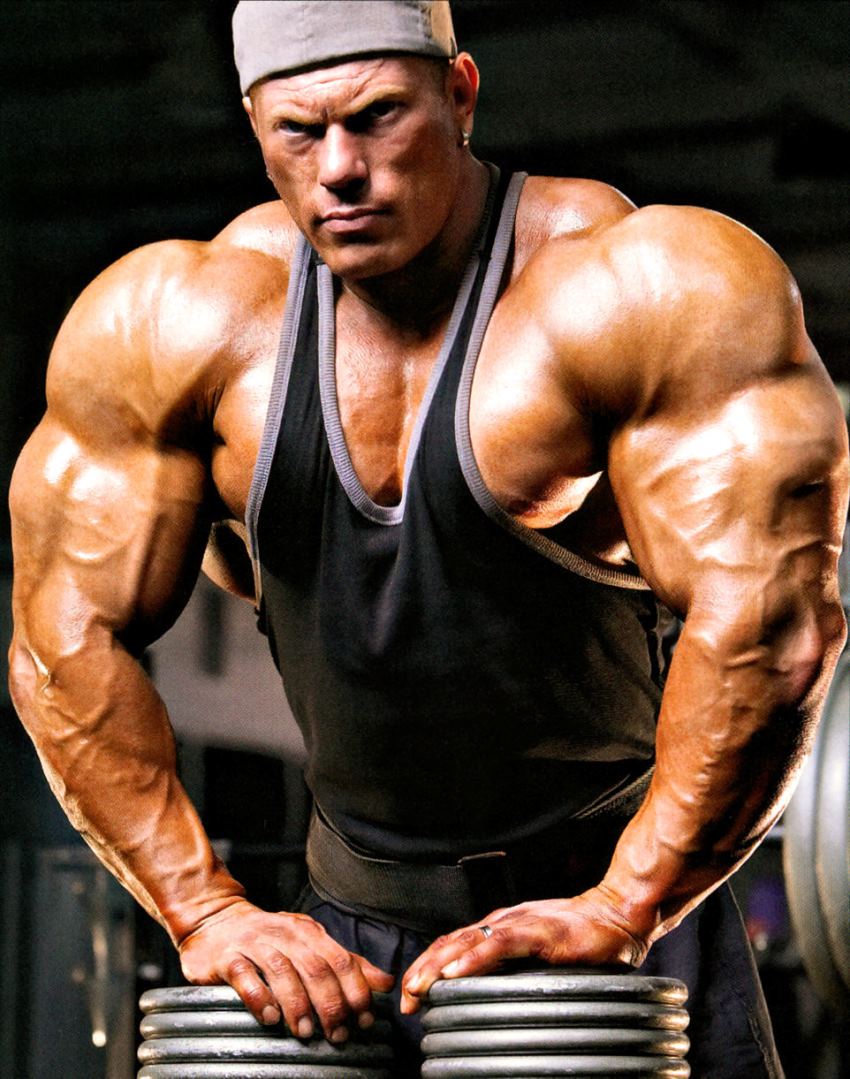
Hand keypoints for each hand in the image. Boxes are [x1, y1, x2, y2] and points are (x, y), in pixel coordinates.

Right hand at [178, 899, 394, 1039]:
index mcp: (308, 932)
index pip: (340, 960)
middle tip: (337, 1034)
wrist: (217, 921)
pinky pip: (244, 975)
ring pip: (282, 971)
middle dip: (330, 1003)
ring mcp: (254, 943)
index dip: (355, 991)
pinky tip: (269, 1017)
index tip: (364, 1020)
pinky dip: (258, 996)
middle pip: (315, 967)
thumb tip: (385, 983)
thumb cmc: (269, 939)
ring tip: (306, 1032)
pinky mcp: (227, 957)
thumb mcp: (310, 945)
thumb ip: (346, 964)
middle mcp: (284, 934)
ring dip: (298, 1004)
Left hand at [400, 885, 649, 1013]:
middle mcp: (503, 922)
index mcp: (500, 927)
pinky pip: (500, 944)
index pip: (453, 944)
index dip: (427, 966)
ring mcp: (520, 924)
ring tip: (419, 986)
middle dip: (424, 970)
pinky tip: (458, 973)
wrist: (617, 914)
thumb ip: (515, 968)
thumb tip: (489, 997)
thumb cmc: (582, 937)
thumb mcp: (539, 956)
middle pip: (451, 943)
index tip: (409, 994)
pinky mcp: (540, 932)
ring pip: (469, 942)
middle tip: (405, 997)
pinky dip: (475, 958)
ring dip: (439, 965)